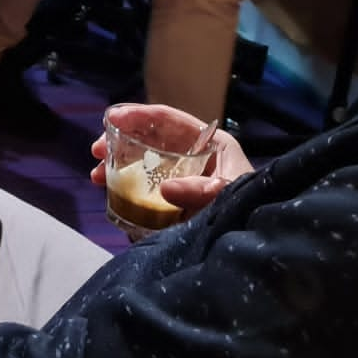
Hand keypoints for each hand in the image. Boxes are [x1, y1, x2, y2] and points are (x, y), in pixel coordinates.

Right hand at [91, 104, 251, 217]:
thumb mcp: (230, 194)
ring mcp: (184, 174)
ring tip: (96, 175)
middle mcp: (194, 153)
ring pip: (143, 158)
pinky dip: (127, 183)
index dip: (137, 114)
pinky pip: (147, 182)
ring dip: (117, 162)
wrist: (261, 242)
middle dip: (119, 138)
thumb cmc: (251, 206)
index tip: (111, 120)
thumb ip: (202, 190)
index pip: (168, 118)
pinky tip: (111, 190)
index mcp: (210, 142)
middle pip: (149, 136)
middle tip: (96, 150)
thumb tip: (165, 188)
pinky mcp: (177, 195)